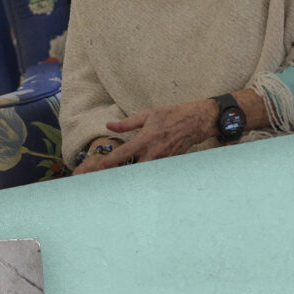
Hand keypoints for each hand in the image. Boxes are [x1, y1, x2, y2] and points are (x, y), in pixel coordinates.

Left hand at [76, 99, 216, 171]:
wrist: (196, 121)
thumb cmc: (171, 115)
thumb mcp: (148, 114)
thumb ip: (127, 123)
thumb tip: (109, 125)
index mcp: (147, 138)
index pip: (125, 153)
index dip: (110, 161)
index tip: (98, 167)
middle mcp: (155, 151)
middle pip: (133, 169)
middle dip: (119, 174)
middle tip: (103, 178)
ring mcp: (163, 159)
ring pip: (144, 172)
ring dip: (131, 175)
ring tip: (115, 179)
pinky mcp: (169, 162)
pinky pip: (154, 171)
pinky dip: (144, 174)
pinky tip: (134, 176)